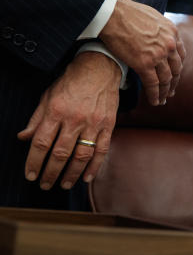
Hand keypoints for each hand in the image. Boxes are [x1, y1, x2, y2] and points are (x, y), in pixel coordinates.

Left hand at [17, 52, 120, 189]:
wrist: (99, 69)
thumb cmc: (71, 83)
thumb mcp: (47, 97)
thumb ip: (36, 119)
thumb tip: (23, 138)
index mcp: (56, 112)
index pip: (41, 143)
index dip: (34, 162)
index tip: (30, 175)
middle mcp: (75, 119)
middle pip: (60, 153)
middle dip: (51, 173)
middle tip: (45, 184)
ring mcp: (94, 123)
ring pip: (82, 155)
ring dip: (71, 173)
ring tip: (64, 185)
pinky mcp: (108, 125)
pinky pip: (102, 149)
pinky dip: (95, 166)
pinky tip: (87, 178)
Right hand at [99, 0, 184, 104]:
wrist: (113, 13)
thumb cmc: (127, 12)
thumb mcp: (153, 16)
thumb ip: (159, 29)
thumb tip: (156, 34)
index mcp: (172, 33)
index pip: (180, 55)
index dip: (177, 68)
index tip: (175, 75)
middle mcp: (169, 45)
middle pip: (176, 69)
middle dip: (174, 82)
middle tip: (171, 92)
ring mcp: (158, 55)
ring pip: (166, 79)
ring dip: (165, 91)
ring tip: (163, 100)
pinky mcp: (144, 64)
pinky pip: (153, 83)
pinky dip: (155, 94)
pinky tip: (155, 101)